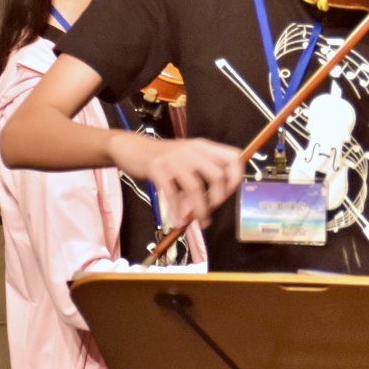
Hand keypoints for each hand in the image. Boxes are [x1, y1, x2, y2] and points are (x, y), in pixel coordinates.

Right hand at [128, 131, 244, 230]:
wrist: (132, 148)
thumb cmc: (163, 157)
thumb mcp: (187, 157)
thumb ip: (203, 172)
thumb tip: (217, 200)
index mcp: (204, 147)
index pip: (234, 157)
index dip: (236, 177)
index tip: (227, 193)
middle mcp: (192, 150)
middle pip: (217, 175)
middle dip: (218, 198)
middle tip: (211, 210)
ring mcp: (173, 158)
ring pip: (195, 187)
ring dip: (199, 209)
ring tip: (198, 221)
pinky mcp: (156, 168)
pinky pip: (171, 193)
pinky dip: (177, 210)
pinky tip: (178, 220)